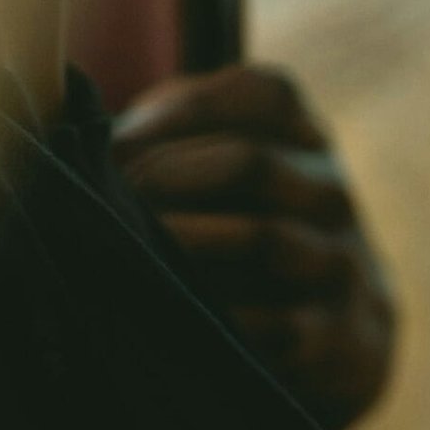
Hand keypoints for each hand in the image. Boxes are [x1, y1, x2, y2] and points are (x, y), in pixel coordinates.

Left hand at [111, 62, 395, 429]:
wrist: (330, 325)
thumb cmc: (236, 225)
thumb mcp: (213, 163)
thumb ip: (163, 135)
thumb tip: (86, 136)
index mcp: (302, 132)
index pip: (255, 94)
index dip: (176, 116)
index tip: (113, 145)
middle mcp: (331, 189)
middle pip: (252, 162)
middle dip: (167, 180)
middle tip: (106, 205)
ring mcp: (343, 260)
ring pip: (265, 240)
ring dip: (184, 248)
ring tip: (126, 258)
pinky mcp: (343, 335)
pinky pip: (275, 322)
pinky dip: (215, 319)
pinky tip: (167, 322)